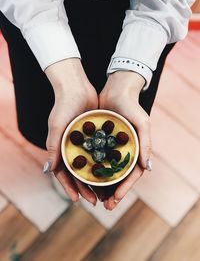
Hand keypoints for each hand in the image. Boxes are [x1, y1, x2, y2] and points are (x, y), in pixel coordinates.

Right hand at [44, 58, 98, 204]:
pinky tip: (113, 172)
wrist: (77, 88)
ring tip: (105, 192)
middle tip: (96, 201)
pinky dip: (104, 163)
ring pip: (91, 166)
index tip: (78, 200)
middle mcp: (72, 149)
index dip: (70, 188)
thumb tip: (47, 171)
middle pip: (79, 173)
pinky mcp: (94, 136)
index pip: (64, 174)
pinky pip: (100, 153)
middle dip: (86, 188)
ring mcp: (83, 143)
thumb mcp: (57, 127)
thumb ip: (53, 148)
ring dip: (96, 179)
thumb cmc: (63, 106)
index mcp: (61, 149)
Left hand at [99, 71, 151, 209]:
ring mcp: (112, 148)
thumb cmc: (131, 106)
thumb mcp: (142, 122)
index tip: (115, 199)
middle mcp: (124, 152)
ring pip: (107, 171)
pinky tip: (85, 179)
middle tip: (104, 205)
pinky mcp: (101, 142)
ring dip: (102, 186)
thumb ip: (146, 143)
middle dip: (113, 192)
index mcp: (135, 150)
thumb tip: (148, 168)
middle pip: (119, 177)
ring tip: (94, 198)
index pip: (132, 174)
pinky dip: (93, 170)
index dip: (124, 188)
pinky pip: (97, 159)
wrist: (116, 91)